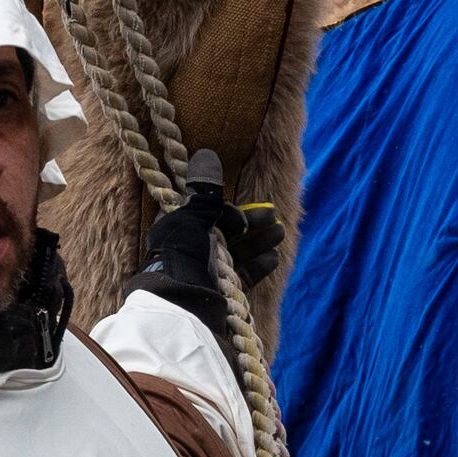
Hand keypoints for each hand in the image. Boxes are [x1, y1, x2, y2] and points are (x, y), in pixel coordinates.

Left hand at [138, 150, 278, 321]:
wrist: (181, 300)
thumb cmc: (181, 254)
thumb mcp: (191, 216)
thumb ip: (205, 193)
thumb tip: (206, 155)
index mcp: (178, 231)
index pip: (208, 215)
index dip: (228, 212)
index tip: (242, 216)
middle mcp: (191, 251)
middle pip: (227, 233)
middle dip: (252, 224)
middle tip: (273, 216)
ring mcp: (206, 273)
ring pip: (238, 253)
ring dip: (259, 241)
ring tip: (279, 234)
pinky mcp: (220, 294)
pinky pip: (241, 276)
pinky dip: (258, 266)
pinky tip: (272, 258)